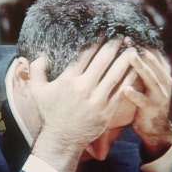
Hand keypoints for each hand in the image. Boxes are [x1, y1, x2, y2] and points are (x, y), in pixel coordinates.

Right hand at [26, 37, 139, 171]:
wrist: (62, 139)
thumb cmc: (49, 113)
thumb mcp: (37, 91)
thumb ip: (36, 71)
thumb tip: (41, 55)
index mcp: (68, 80)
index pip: (85, 55)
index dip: (96, 41)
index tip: (103, 32)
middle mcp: (83, 87)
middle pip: (102, 60)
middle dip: (113, 45)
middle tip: (121, 35)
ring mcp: (97, 99)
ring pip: (115, 73)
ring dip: (125, 59)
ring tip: (133, 49)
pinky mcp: (107, 110)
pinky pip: (121, 90)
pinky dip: (129, 78)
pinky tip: (135, 69)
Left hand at [123, 47, 171, 159]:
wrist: (154, 127)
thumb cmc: (145, 98)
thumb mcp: (146, 80)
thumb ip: (140, 65)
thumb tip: (125, 44)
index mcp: (162, 72)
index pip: (153, 53)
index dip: (141, 42)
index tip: (127, 33)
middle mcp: (164, 81)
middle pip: (153, 62)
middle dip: (140, 49)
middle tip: (127, 39)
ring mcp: (160, 95)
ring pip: (151, 78)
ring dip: (140, 66)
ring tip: (129, 56)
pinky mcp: (152, 109)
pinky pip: (143, 101)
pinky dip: (135, 95)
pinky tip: (126, 89)